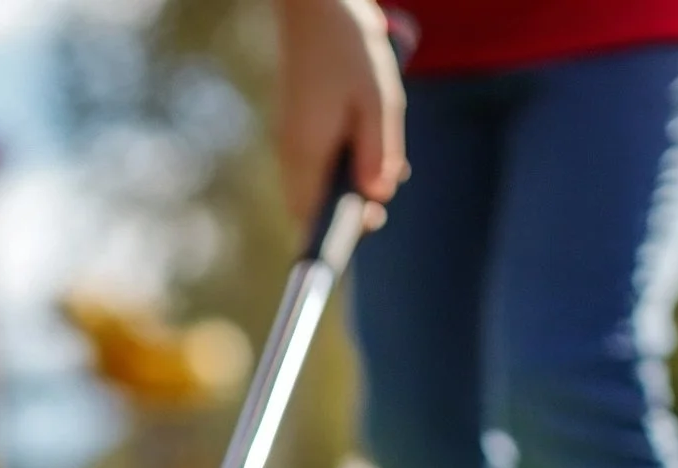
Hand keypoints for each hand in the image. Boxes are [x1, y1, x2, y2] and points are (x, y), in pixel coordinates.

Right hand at [275, 0, 405, 231]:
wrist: (318, 7)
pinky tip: (370, 141)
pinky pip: (319, 161)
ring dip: (349, 184)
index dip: (334, 234)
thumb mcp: (378, 101)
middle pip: (313, 205)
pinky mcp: (299, 126)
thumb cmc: (351, 49)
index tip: (367, 227)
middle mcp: (293, 152)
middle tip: (384, 193)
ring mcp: (292, 139)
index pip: (309, 216)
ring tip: (385, 164)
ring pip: (318, 183)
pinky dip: (344, 163)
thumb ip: (378, 152)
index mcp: (308, 151)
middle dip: (348, 208)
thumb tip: (379, 197)